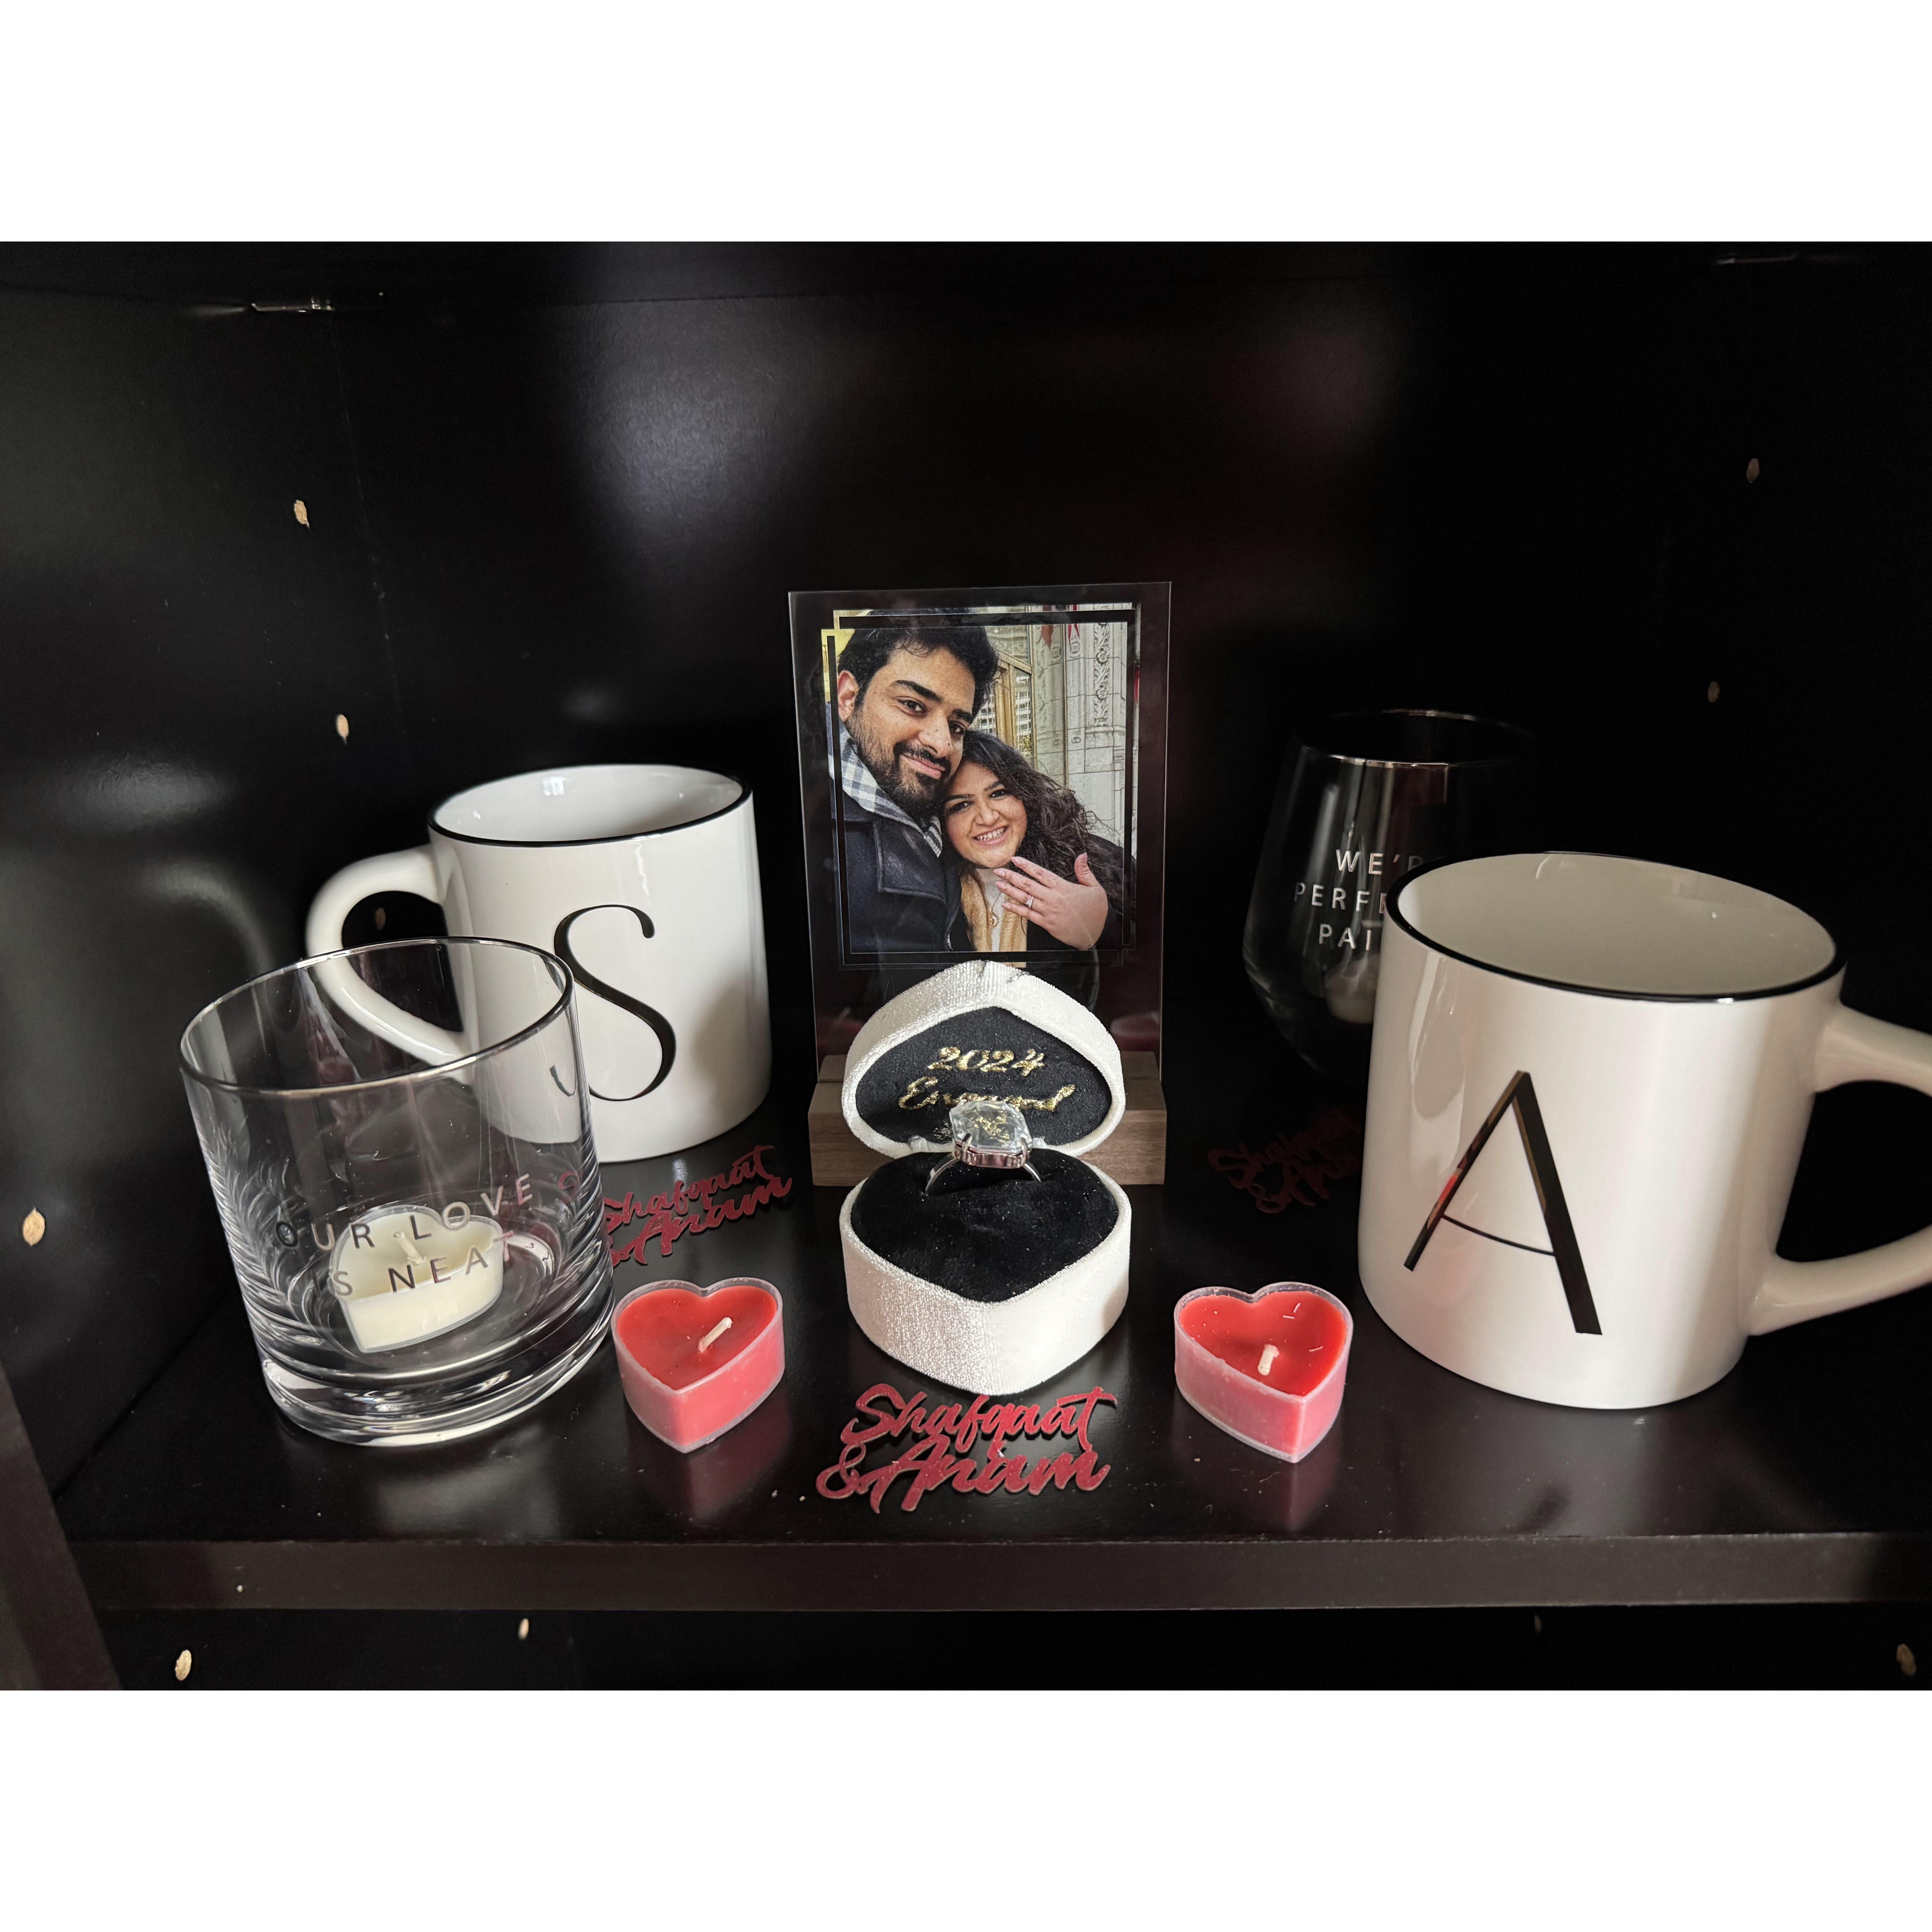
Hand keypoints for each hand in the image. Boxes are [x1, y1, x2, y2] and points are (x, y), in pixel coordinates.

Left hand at [994, 853, 1109, 949]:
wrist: (1097, 933)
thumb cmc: (1096, 912)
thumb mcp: (1095, 888)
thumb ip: (1085, 872)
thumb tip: (1082, 856)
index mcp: (1063, 887)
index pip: (1040, 873)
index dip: (1026, 865)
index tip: (1014, 859)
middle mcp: (1053, 898)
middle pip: (1028, 884)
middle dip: (1011, 876)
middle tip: (999, 871)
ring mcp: (1048, 911)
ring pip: (1025, 898)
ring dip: (1010, 891)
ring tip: (998, 884)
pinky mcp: (1046, 923)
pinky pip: (1027, 915)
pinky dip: (1015, 910)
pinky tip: (1005, 905)